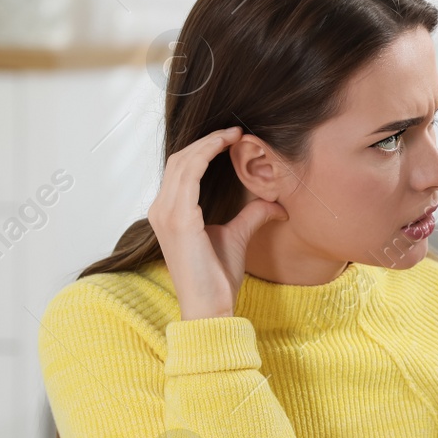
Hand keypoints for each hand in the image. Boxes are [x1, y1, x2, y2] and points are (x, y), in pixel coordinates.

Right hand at [146, 127, 287, 320]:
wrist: (210, 306)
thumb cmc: (217, 277)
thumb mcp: (238, 237)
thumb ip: (252, 216)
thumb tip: (276, 204)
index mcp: (170, 212)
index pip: (181, 169)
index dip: (203, 149)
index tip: (232, 137)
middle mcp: (161, 210)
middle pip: (179, 160)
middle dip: (206, 141)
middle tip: (236, 131)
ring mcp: (166, 214)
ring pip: (182, 162)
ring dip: (207, 143)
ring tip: (233, 134)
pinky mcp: (178, 219)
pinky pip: (188, 175)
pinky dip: (205, 155)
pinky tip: (225, 147)